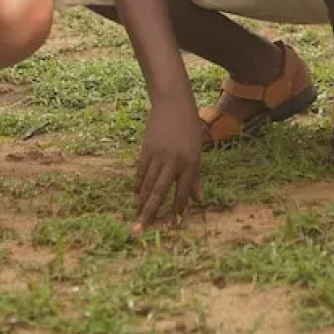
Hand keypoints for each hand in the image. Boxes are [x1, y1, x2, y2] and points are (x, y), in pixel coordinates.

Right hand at [132, 96, 201, 232]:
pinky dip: (138, 184)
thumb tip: (197, 200)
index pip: (182, 193)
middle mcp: (174, 161)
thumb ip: (195, 177)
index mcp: (191, 163)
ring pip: (147, 183)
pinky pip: (141, 172)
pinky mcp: (146, 149)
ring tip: (136, 216)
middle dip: (150, 212)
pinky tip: (136, 195)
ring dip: (141, 201)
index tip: (170, 226)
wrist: (173, 104)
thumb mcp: (197, 152)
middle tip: (140, 229)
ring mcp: (159, 155)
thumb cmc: (189, 129)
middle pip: (160, 192)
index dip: (176, 210)